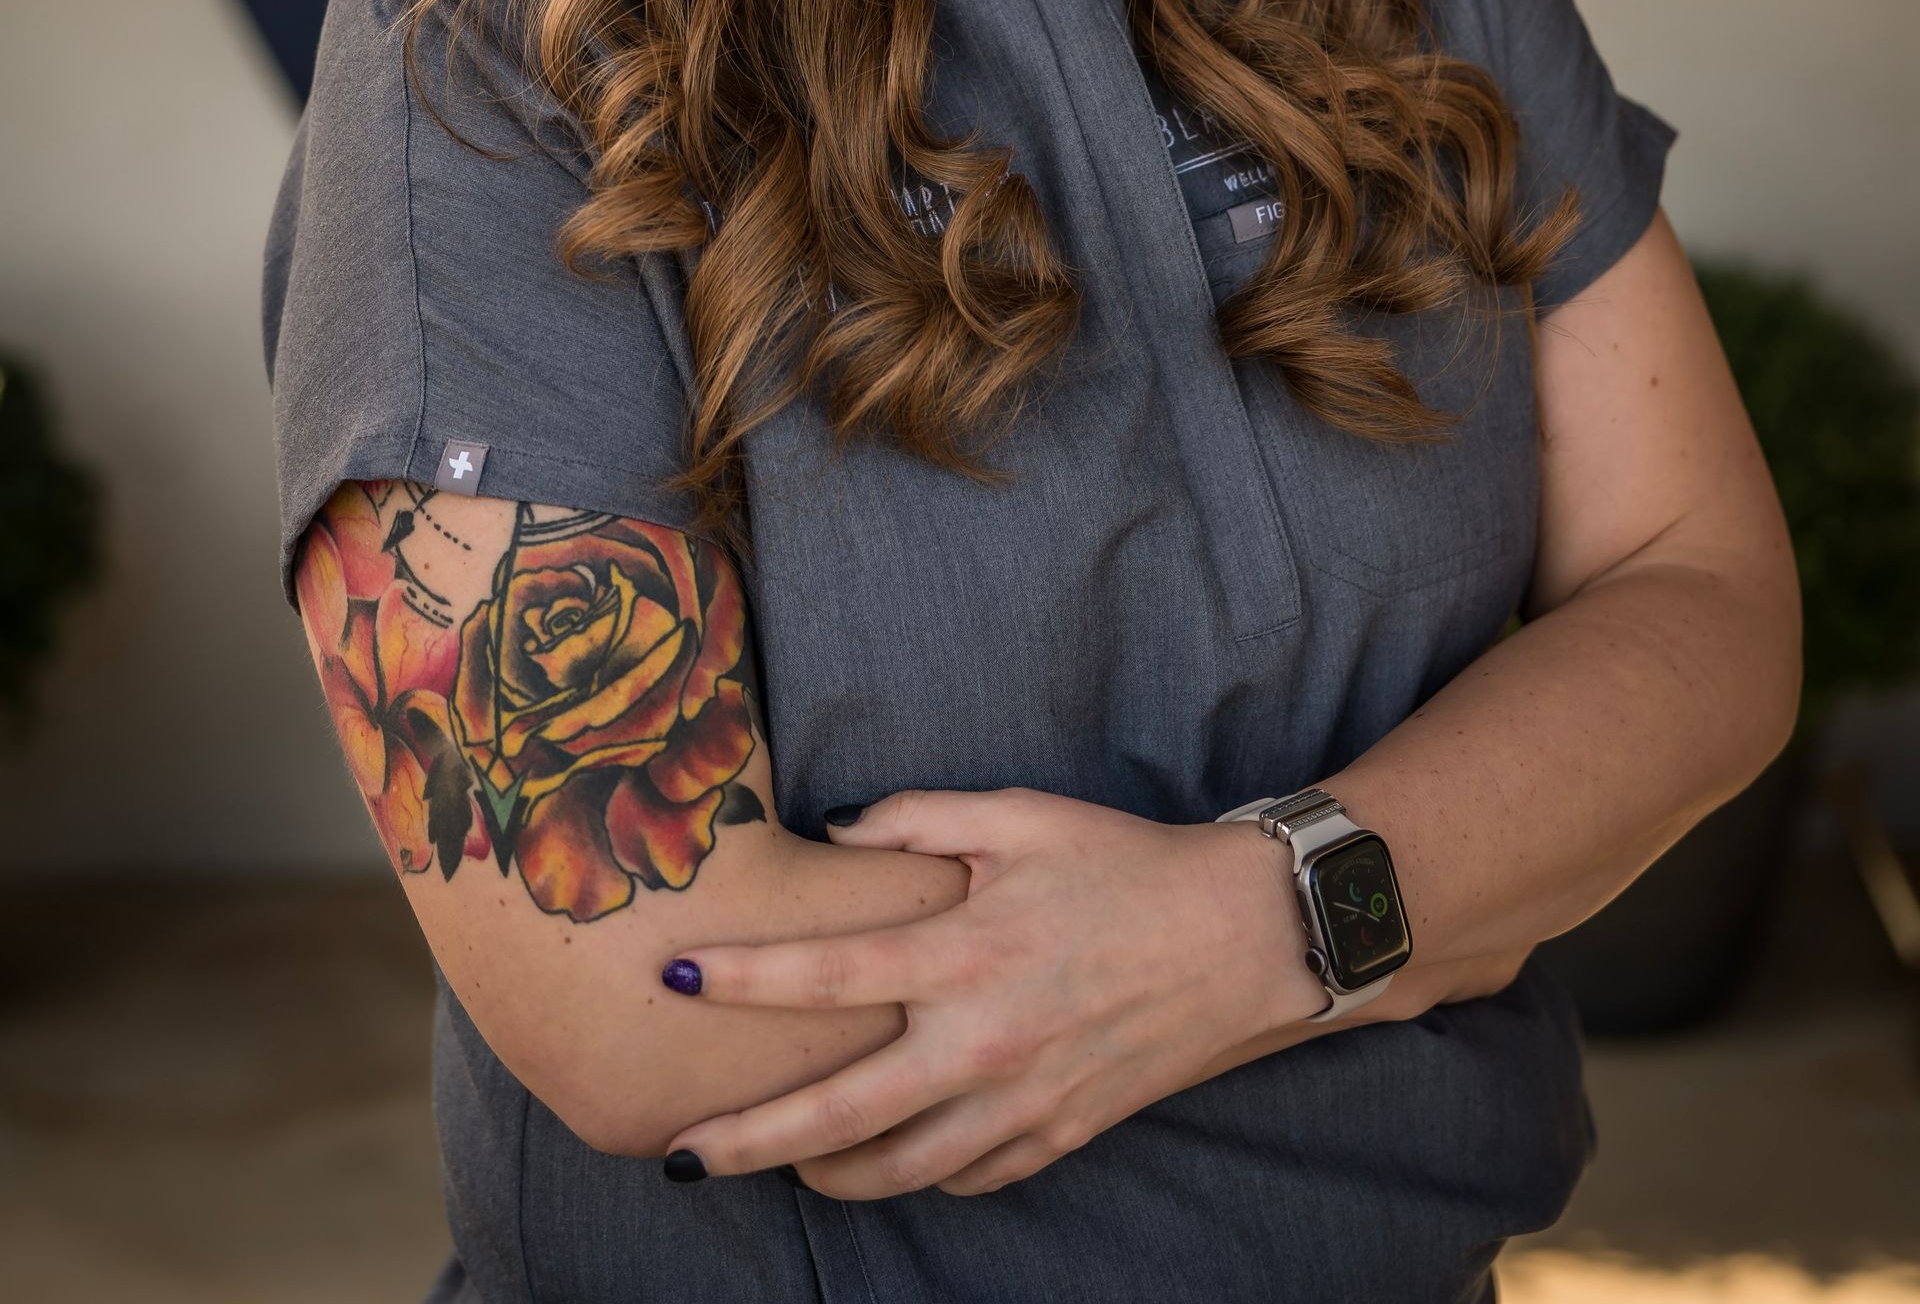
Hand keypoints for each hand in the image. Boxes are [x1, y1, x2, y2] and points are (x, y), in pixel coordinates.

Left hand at [660, 786, 1329, 1198]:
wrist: (1239, 939)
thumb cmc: (1123, 864)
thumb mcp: (1020, 815)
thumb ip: (918, 818)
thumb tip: (836, 828)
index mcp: (965, 953)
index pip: (826, 975)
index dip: (740, 978)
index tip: (672, 977)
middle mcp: (982, 1042)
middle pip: (837, 1115)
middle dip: (747, 1140)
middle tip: (678, 1155)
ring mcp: (1021, 1103)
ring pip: (895, 1171)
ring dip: (821, 1174)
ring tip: (776, 1162)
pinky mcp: (1057, 1136)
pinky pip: (965, 1177)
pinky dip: (916, 1173)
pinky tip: (887, 1155)